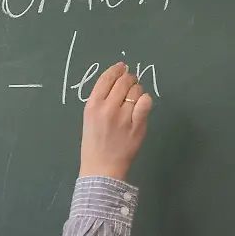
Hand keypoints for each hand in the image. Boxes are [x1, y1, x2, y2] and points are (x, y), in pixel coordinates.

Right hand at [78, 62, 152, 180]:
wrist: (102, 168)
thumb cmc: (93, 144)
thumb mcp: (89, 119)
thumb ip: (101, 101)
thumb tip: (117, 81)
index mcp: (92, 106)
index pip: (106, 79)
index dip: (116, 70)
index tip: (122, 67)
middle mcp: (108, 108)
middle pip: (123, 81)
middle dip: (128, 78)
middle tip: (130, 82)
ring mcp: (124, 117)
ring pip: (136, 90)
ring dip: (137, 90)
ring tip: (134, 98)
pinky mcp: (138, 125)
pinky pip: (146, 102)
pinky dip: (145, 100)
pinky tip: (141, 105)